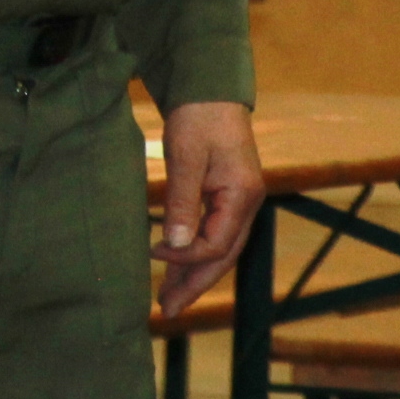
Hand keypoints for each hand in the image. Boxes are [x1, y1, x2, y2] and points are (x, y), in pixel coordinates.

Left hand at [151, 100, 264, 313]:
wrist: (209, 87)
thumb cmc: (198, 116)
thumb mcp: (186, 156)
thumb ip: (182, 201)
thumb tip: (173, 246)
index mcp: (242, 195)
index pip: (217, 244)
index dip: (184, 256)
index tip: (152, 253)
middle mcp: (247, 203)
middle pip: (223, 256)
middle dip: (195, 285)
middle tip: (167, 311)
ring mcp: (239, 201)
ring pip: (219, 249)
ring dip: (194, 273)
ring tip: (168, 299)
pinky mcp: (226, 196)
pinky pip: (213, 234)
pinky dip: (195, 252)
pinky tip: (175, 266)